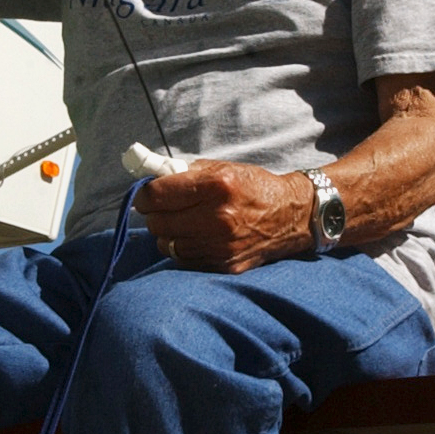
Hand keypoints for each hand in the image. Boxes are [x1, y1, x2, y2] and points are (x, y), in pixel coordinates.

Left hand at [136, 161, 313, 274]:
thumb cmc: (253, 187)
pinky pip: (183, 260)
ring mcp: (221, 246)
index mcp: (216, 187)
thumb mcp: (222, 168)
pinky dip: (183, 249)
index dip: (144, 195)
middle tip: (164, 208)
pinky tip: (196, 238)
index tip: (146, 194)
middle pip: (157, 222)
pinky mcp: (225, 265)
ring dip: (168, 233)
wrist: (290, 216)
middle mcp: (218, 218)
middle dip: (155, 214)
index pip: (156, 195)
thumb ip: (184, 172)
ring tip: (182, 223)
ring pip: (167, 245)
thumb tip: (149, 176)